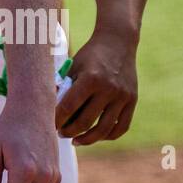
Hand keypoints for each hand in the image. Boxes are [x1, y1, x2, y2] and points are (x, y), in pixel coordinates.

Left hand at [56, 29, 137, 143]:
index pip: (69, 106)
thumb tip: (50, 109)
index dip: (57, 119)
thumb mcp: (73, 66)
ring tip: (76, 140)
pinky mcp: (132, 101)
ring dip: (87, 139)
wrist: (118, 42)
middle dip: (69, 131)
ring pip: (104, 130)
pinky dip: (108, 136)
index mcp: (90, 78)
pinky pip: (121, 127)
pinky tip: (96, 136)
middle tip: (60, 133)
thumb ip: (64, 86)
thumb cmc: (90, 55)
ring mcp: (122, 97)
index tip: (49, 125)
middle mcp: (108, 89)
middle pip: (86, 121)